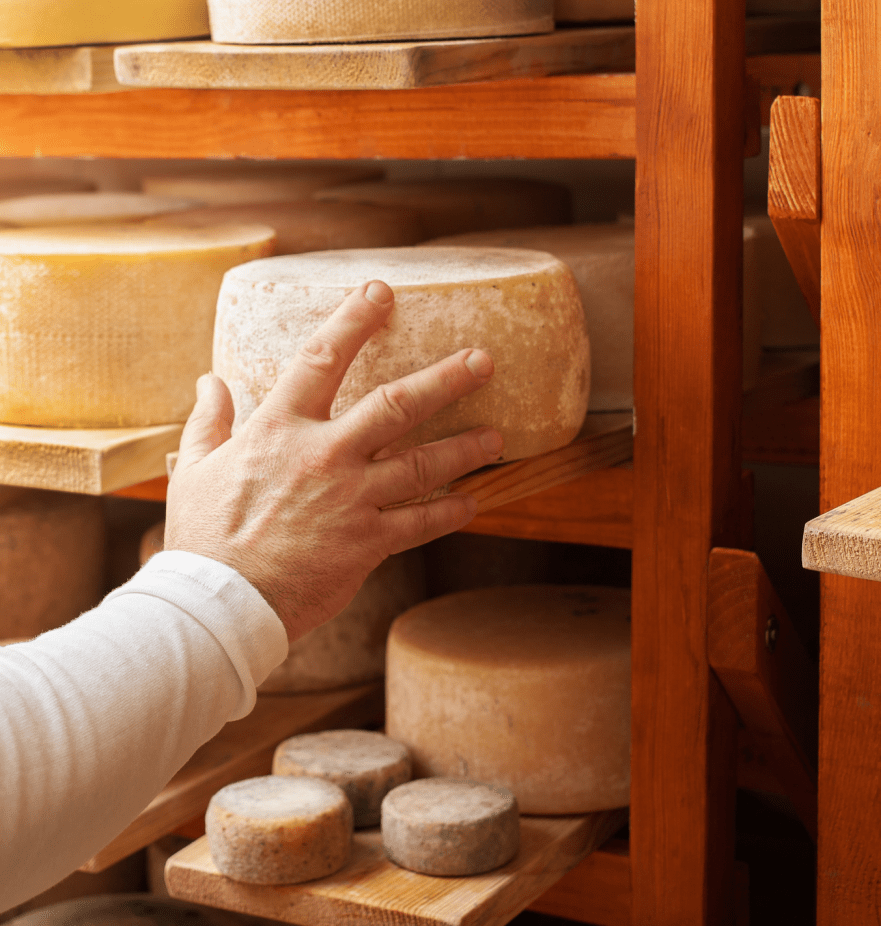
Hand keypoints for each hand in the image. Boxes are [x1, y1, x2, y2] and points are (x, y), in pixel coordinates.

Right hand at [164, 280, 502, 639]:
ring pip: (423, 463)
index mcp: (279, 428)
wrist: (220, 602)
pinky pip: (420, 522)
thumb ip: (207, 420)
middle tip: (484, 360)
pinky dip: (449, 512)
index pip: (321, 357)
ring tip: (496, 438)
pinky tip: (472, 502)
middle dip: (446, 378)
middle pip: (396, 404)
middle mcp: (324, 455)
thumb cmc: (204, 537)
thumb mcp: (195, 469)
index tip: (381, 293)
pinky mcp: (367, 541)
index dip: (354, 319)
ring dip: (465, 448)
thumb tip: (210, 380)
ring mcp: (351, 498)